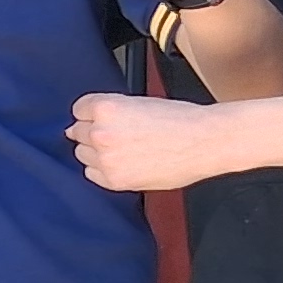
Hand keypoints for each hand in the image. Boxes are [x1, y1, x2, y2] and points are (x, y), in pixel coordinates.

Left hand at [68, 91, 249, 194]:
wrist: (204, 141)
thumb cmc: (181, 120)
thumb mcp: (139, 102)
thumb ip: (111, 111)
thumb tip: (89, 119)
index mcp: (106, 108)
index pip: (79, 110)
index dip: (91, 114)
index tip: (98, 119)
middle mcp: (100, 133)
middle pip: (78, 132)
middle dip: (92, 133)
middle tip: (116, 136)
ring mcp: (105, 158)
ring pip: (83, 155)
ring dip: (96, 152)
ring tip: (124, 149)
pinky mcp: (114, 179)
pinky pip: (92, 174)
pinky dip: (103, 170)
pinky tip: (124, 163)